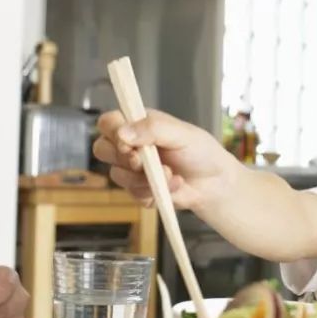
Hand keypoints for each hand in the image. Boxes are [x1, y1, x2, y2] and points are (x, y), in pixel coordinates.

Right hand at [92, 109, 236, 211]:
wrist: (215, 183)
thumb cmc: (200, 152)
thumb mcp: (181, 134)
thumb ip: (153, 128)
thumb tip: (123, 133)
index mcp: (138, 125)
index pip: (108, 122)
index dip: (112, 133)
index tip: (128, 144)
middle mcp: (130, 146)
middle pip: (102, 150)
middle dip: (125, 159)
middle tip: (143, 163)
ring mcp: (132, 170)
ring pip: (118, 176)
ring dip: (146, 179)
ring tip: (172, 175)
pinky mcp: (139, 191)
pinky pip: (133, 195)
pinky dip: (155, 193)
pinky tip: (174, 186)